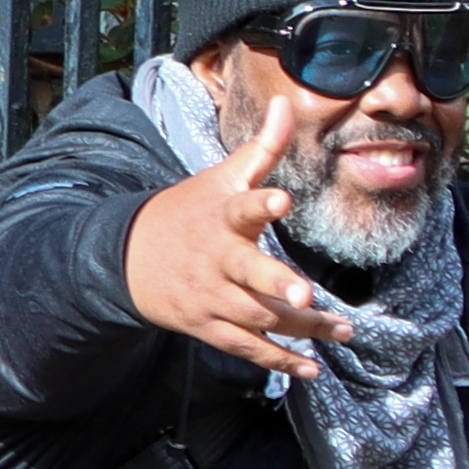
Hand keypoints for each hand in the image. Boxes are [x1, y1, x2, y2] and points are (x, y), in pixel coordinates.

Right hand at [119, 89, 345, 380]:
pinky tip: (311, 368)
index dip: (262, 203)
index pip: (243, 206)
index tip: (281, 199)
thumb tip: (286, 100)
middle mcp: (218, 259)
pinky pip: (245, 348)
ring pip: (259, 317)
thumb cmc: (188, 210)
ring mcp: (211, 296)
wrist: (126, 256)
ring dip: (301, 328)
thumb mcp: (220, 176)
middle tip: (306, 295)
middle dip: (277, 285)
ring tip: (342, 331)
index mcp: (223, 217)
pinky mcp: (207, 324)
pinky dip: (278, 361)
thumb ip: (262, 147)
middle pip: (250, 275)